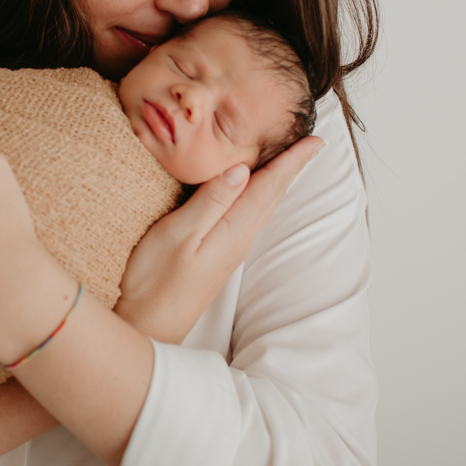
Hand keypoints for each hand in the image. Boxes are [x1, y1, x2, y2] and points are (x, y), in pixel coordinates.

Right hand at [114, 136, 324, 343]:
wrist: (149, 324)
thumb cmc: (155, 279)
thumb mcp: (179, 233)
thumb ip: (212, 200)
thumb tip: (242, 169)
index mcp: (234, 230)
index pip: (269, 187)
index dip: (292, 161)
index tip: (316, 140)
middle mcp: (240, 239)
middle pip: (273, 195)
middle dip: (292, 167)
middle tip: (311, 144)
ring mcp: (231, 249)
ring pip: (263, 206)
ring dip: (278, 181)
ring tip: (291, 161)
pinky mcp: (219, 254)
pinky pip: (249, 216)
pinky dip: (259, 196)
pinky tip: (253, 192)